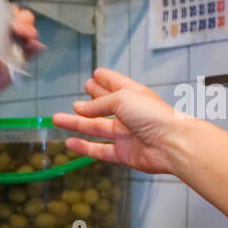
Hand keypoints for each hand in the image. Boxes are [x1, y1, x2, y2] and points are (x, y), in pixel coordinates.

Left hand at [0, 6, 43, 106]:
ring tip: (30, 41)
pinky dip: (36, 48)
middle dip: (27, 23)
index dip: (14, 15)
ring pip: (29, 34)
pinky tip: (37, 49)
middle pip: (23, 20)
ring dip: (32, 35)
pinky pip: (32, 51)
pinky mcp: (20, 59)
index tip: (15, 24)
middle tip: (26, 33)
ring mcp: (14, 46)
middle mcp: (5, 33)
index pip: (8, 12)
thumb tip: (13, 30)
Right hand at [51, 68, 189, 175]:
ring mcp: (126, 135)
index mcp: (133, 96)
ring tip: (57, 119)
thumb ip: (98, 104)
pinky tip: (70, 142)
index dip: (105, 79)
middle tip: (74, 100)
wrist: (171, 144)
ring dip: (77, 124)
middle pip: (104, 107)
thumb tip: (79, 109)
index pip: (116, 84)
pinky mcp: (123, 154)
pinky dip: (84, 147)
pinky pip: (99, 150)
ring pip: (96, 128)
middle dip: (90, 102)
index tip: (95, 74)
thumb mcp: (122, 99)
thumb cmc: (152, 115)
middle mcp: (129, 114)